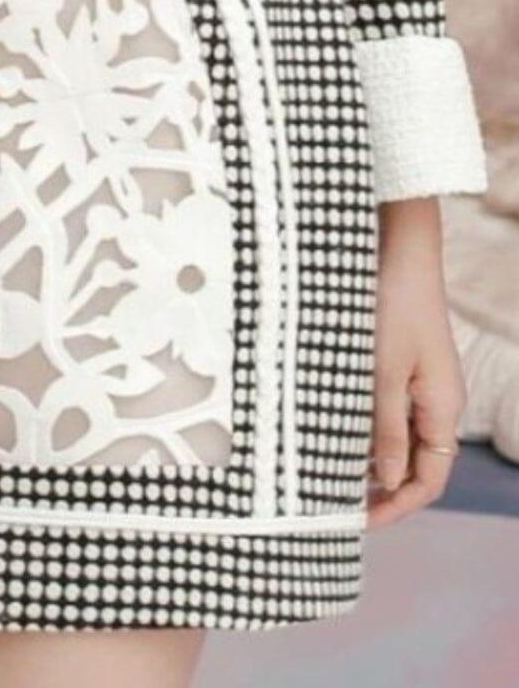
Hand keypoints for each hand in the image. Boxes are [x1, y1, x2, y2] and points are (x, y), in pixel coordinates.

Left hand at [365, 196, 466, 528]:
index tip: (355, 522)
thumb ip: (386, 429)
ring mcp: (425, 384)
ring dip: (372, 458)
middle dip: (382, 488)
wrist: (401, 251)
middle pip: (417, 465)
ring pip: (402, 438)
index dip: (395, 507)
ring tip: (329, 472)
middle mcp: (439, 402)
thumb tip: (386, 482)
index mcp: (443, 410)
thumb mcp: (384, 373)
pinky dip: (369, 427)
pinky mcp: (407, 365)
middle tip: (336, 503)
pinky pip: (393, 411)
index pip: (428, 481)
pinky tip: (337, 429)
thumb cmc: (393, 307)